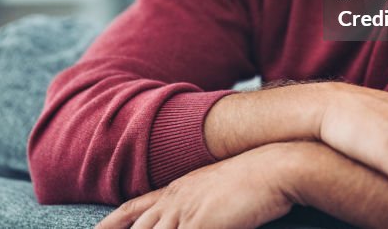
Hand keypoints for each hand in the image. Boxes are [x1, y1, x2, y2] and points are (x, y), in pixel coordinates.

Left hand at [95, 143, 297, 228]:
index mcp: (177, 189)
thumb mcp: (219, 188)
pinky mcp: (202, 224)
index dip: (110, 224)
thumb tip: (200, 216)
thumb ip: (203, 205)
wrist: (277, 164)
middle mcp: (176, 199)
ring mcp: (187, 212)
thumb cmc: (257, 177)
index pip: (133, 209)